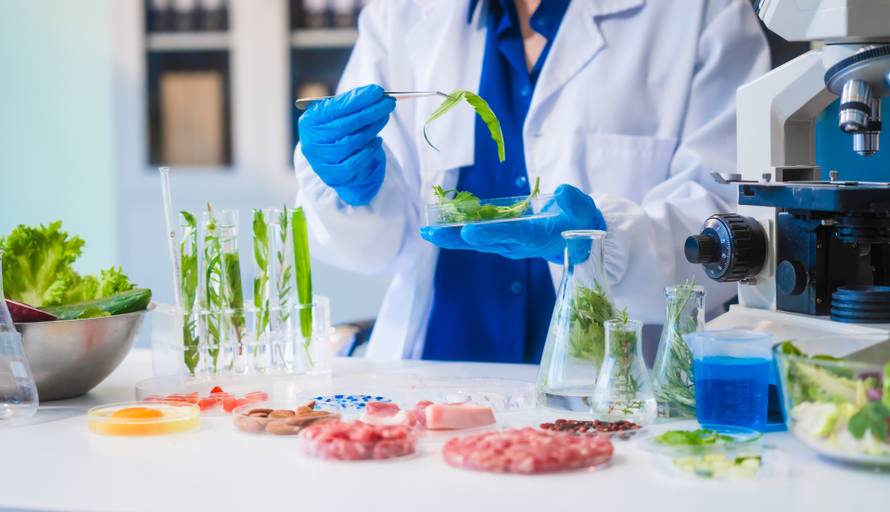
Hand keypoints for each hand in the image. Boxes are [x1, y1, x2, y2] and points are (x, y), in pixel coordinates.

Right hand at [299, 84, 395, 205]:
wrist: (331, 161)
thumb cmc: (336, 131)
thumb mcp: (337, 115)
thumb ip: (351, 104)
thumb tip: (375, 94)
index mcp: (309, 122)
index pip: (335, 108)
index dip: (358, 99)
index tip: (377, 91)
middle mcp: (312, 143)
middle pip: (344, 126)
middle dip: (369, 112)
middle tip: (388, 102)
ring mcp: (321, 162)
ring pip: (351, 143)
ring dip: (372, 128)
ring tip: (384, 117)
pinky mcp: (334, 177)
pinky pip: (355, 162)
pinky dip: (369, 150)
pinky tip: (378, 140)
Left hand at [420, 184, 606, 263]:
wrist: (579, 241)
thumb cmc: (581, 222)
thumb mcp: (584, 210)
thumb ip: (574, 201)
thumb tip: (562, 193)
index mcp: (536, 235)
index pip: (511, 234)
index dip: (489, 233)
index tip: (468, 232)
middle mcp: (518, 243)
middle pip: (484, 241)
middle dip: (456, 238)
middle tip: (431, 233)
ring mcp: (508, 243)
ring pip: (477, 241)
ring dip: (451, 237)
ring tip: (427, 231)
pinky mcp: (503, 239)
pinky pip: (479, 236)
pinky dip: (459, 232)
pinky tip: (439, 226)